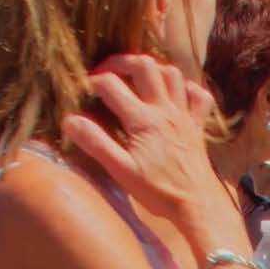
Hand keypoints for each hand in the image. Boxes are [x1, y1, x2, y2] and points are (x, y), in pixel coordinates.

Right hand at [62, 55, 221, 237]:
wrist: (197, 206)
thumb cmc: (158, 191)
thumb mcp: (121, 171)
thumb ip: (95, 143)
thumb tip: (70, 120)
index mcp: (143, 119)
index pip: (111, 85)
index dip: (93, 82)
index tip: (83, 91)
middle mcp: (165, 110)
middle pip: (145, 65)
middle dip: (122, 62)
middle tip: (107, 72)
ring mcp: (184, 116)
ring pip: (172, 74)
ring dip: (154, 70)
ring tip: (137, 79)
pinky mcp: (198, 127)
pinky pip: (199, 96)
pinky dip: (187, 89)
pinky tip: (176, 95)